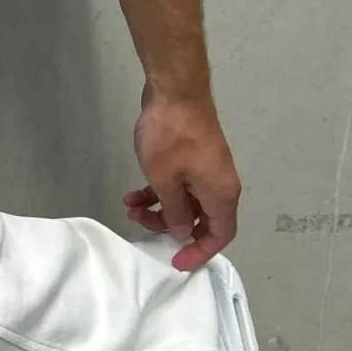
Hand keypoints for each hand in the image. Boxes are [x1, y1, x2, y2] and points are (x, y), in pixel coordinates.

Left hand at [125, 81, 240, 270]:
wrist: (175, 90)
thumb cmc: (171, 137)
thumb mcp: (166, 182)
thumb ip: (174, 212)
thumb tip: (181, 231)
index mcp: (222, 194)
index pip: (220, 234)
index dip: (200, 252)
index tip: (176, 261)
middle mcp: (219, 184)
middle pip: (199, 220)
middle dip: (168, 227)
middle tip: (139, 223)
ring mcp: (206, 169)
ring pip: (184, 202)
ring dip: (157, 208)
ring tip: (129, 207)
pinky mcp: (192, 157)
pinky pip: (178, 184)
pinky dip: (157, 191)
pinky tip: (132, 193)